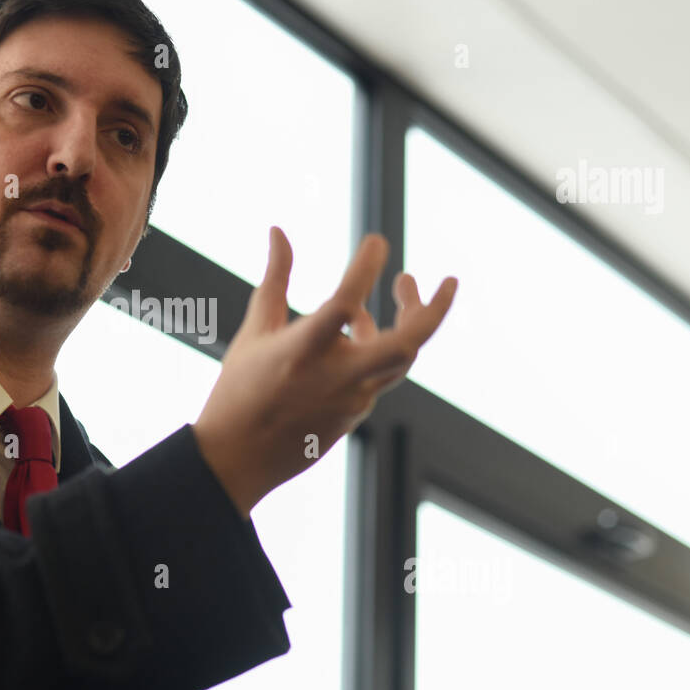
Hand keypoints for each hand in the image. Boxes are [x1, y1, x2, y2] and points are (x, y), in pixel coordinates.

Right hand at [193, 226, 456, 516]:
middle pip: (406, 346)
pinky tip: (361, 329)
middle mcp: (334, 377)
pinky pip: (378, 375)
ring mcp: (351, 400)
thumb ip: (275, 279)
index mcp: (302, 351)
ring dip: (410, 322)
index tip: (377, 240)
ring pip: (401, 360)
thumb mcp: (256, 331)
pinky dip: (377, 347)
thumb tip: (278, 231)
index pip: (344, 303)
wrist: (239, 458)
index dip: (365, 268)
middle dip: (434, 312)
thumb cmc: (240, 389)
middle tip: (451, 281)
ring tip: (404, 287)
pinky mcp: (355, 415)